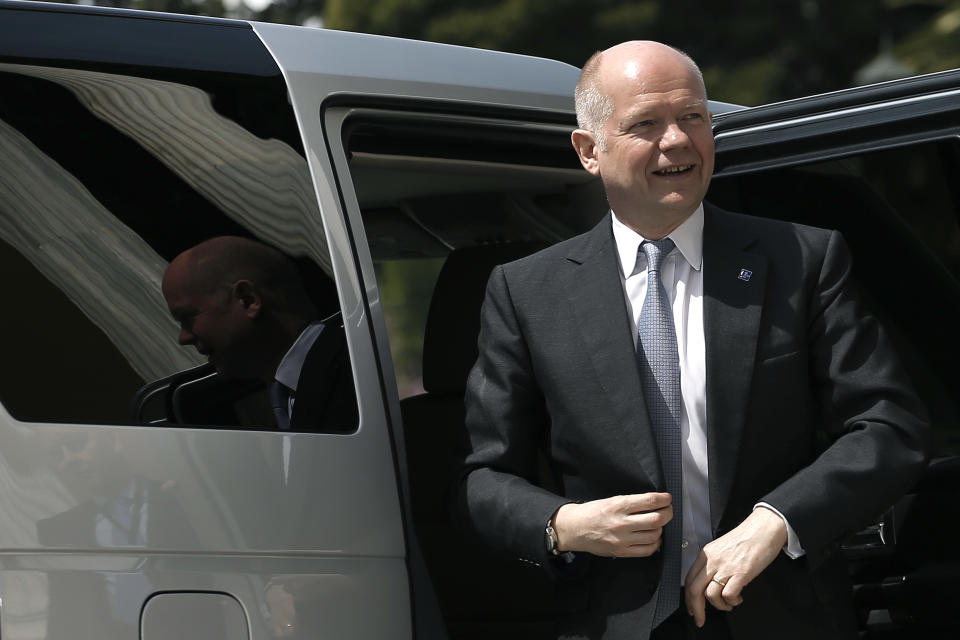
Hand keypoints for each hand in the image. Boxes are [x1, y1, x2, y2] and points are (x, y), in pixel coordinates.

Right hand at [553, 493, 671, 557]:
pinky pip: (647, 550)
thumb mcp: (611, 500)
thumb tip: (654, 503)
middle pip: (656, 519)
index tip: (667, 498)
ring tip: (658, 524)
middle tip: (668, 511)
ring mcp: (622, 539)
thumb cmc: (593, 512)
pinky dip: (655, 543)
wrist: (575, 528)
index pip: (649, 501)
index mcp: (618, 505)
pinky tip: (653, 537)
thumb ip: (631, 503)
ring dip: (661, 528)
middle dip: (668, 514)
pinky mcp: (622, 551)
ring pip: (654, 535)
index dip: (664, 499)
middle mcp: (622, 522)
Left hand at [684, 506, 786, 626]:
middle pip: (694, 590)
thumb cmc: (748, 537)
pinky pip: (728, 595)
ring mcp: (726, 566)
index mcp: (706, 554)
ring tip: (729, 604)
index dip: (688, 597)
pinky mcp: (741, 572)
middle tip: (700, 619)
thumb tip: (711, 583)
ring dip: (720, 606)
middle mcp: (713, 560)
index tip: (691, 608)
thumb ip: (715, 563)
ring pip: (710, 595)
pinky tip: (739, 598)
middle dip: (696, 609)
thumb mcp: (723, 548)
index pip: (689, 579)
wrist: (765, 528)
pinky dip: (732, 601)